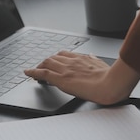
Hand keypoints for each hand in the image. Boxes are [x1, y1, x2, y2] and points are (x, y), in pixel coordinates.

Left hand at [24, 51, 139, 104]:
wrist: (111, 84)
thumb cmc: (110, 78)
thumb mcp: (102, 65)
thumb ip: (94, 60)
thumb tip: (92, 56)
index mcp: (82, 58)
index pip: (65, 55)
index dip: (57, 58)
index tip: (53, 61)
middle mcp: (72, 61)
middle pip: (54, 57)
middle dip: (46, 62)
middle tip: (42, 67)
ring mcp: (66, 69)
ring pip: (46, 63)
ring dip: (39, 66)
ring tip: (34, 71)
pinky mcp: (61, 79)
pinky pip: (43, 73)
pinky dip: (33, 72)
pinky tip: (28, 73)